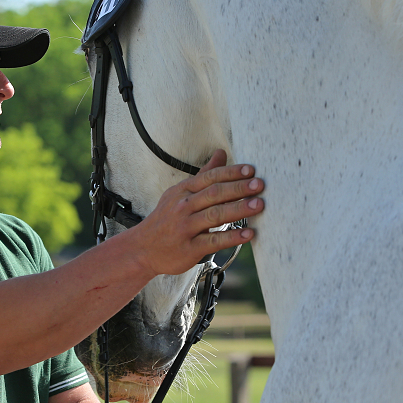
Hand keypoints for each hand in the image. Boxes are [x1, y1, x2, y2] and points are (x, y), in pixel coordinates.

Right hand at [129, 149, 263, 276]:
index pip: (209, 178)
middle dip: (238, 188)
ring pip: (215, 215)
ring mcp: (186, 228)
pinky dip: (232, 237)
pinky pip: (213, 241)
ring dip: (239, 209)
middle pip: (214, 194)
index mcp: (182, 191)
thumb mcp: (179, 194)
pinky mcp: (189, 248)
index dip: (231, 173)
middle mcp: (183, 207)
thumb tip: (221, 153)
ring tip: (259, 205)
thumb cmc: (166, 219)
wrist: (143, 249)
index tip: (251, 170)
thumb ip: (203, 175)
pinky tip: (248, 234)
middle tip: (260, 185)